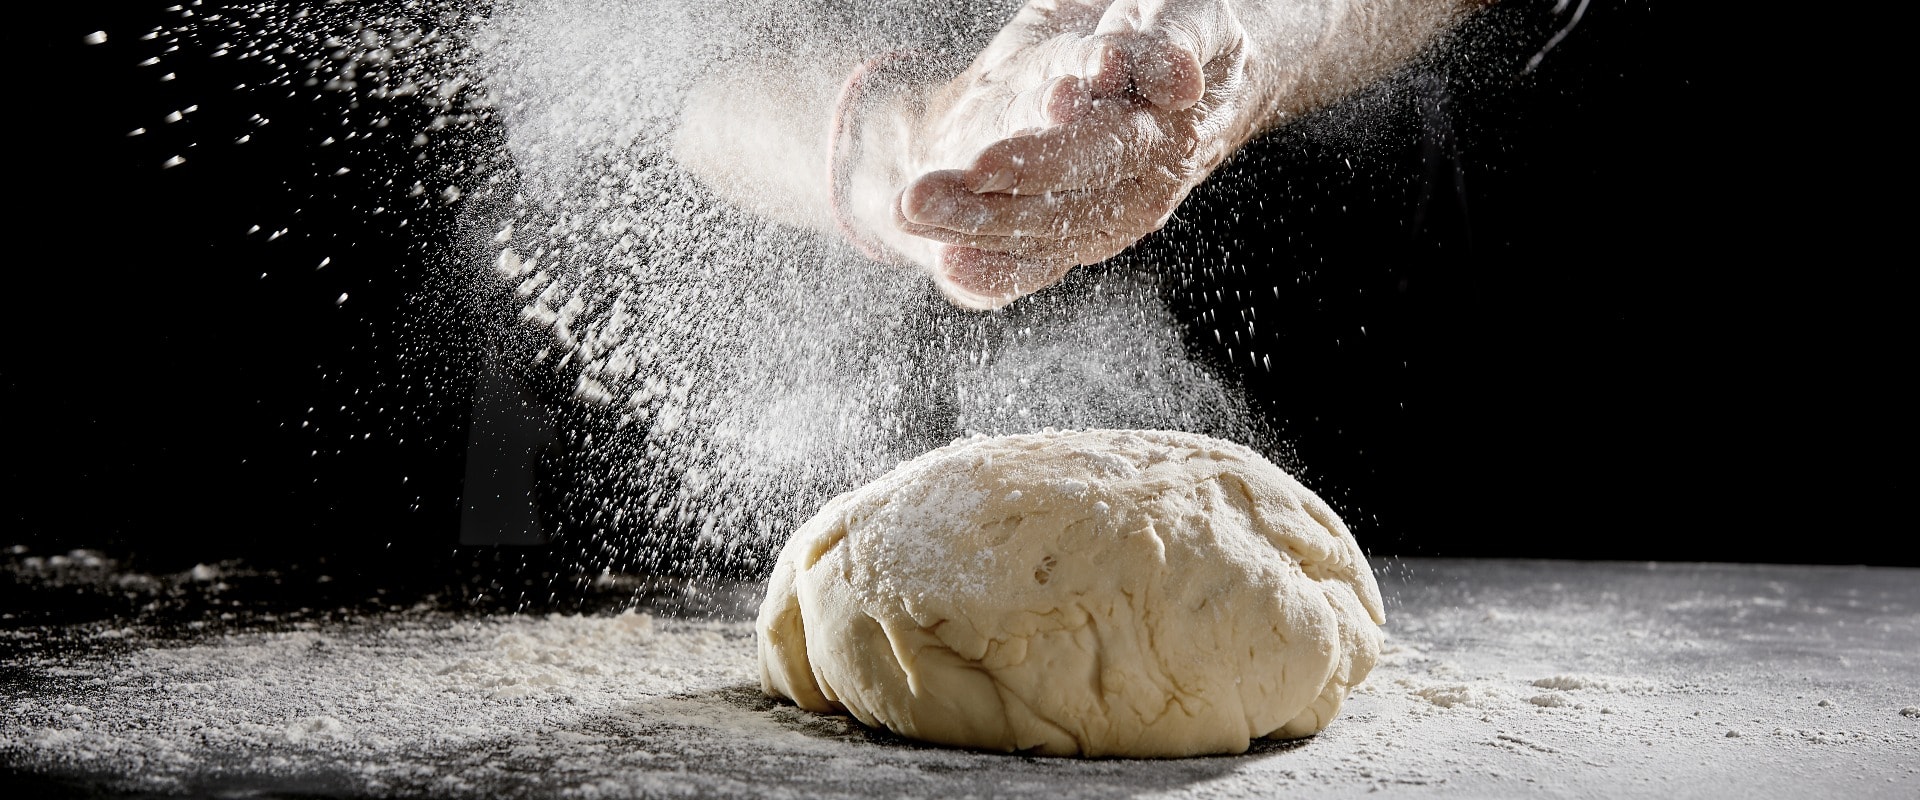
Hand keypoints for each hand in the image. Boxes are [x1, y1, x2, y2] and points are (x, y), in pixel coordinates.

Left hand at [837, 0, 1255, 308]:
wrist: (1185, 70)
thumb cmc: (1181, 30)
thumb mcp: (1189, 18)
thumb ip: (1169, 44)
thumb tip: (1176, 82)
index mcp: (1168, 137)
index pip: (1103, 153)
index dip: (1044, 160)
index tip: (981, 167)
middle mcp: (1139, 191)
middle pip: (1062, 206)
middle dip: (988, 205)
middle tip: (919, 196)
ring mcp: (1108, 218)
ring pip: (1040, 235)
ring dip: (971, 229)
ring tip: (909, 213)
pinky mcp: (1079, 233)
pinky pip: (1036, 263)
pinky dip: (996, 271)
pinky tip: (950, 265)